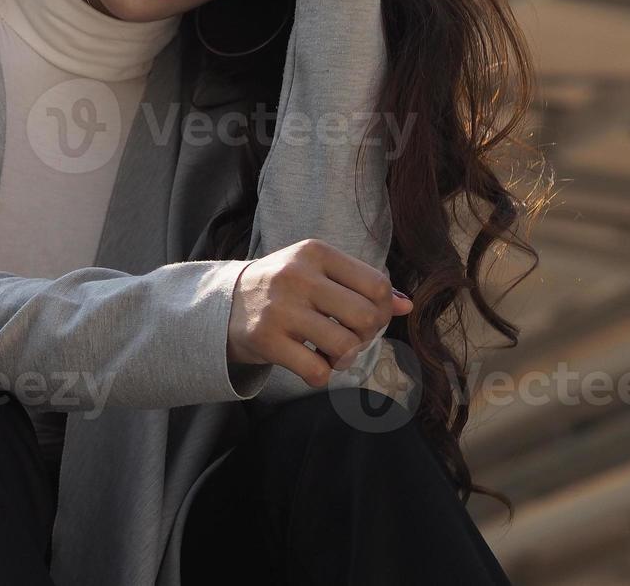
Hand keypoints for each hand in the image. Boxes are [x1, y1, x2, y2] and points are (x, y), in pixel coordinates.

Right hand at [226, 238, 413, 386]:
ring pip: (345, 346)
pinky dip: (321, 375)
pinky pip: (317, 371)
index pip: (377, 286)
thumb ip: (362, 285)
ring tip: (330, 353)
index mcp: (314, 252)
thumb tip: (408, 306)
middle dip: (366, 336)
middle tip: (349, 338)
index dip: (382, 310)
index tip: (364, 318)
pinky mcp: (265, 339)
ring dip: (345, 358)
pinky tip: (309, 364)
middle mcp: (296, 276)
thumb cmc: (284, 288)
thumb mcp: (318, 272)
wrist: (221, 304)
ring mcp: (279, 308)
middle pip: (365, 317)